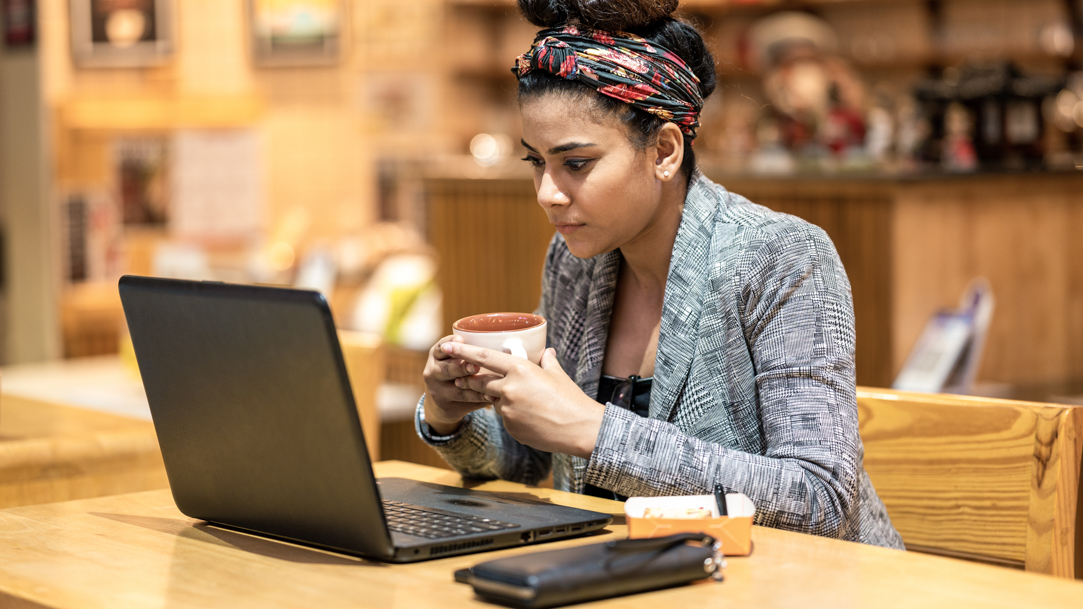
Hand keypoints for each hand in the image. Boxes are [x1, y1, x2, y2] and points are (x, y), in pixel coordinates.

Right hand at [422, 335, 488, 434]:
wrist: (443, 402)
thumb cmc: (456, 371)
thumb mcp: (453, 358)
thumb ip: (470, 350)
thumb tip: (505, 342)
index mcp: (436, 355)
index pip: (440, 347)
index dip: (450, 343)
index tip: (460, 339)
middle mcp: (433, 372)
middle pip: (447, 369)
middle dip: (461, 367)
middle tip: (475, 366)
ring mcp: (439, 391)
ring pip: (457, 388)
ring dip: (474, 386)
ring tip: (490, 384)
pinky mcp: (449, 406)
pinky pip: (466, 402)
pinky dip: (480, 398)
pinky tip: (493, 397)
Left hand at [440, 342, 604, 458]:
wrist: (579, 428)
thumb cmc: (571, 399)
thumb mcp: (557, 375)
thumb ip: (547, 362)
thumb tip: (547, 352)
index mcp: (520, 370)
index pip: (484, 357)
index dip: (463, 351)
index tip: (447, 346)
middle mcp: (509, 389)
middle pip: (480, 382)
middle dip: (469, 380)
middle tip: (462, 377)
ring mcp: (508, 411)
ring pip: (493, 401)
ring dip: (497, 398)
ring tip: (516, 399)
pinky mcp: (511, 428)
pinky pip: (504, 418)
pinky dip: (511, 415)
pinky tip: (529, 417)